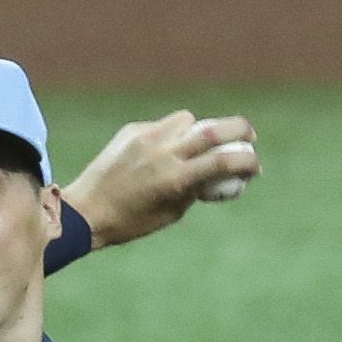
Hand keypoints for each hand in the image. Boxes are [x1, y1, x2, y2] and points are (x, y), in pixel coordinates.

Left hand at [66, 111, 259, 247]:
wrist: (85, 210)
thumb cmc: (130, 222)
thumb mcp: (171, 213)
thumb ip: (196, 188)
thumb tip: (218, 171)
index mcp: (175, 180)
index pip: (223, 160)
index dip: (247, 160)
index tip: (255, 165)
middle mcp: (163, 154)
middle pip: (214, 128)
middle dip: (240, 128)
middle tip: (249, 135)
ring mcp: (147, 138)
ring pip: (188, 120)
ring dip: (199, 130)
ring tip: (195, 146)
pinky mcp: (132, 131)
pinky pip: (163, 125)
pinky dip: (172, 134)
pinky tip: (160, 151)